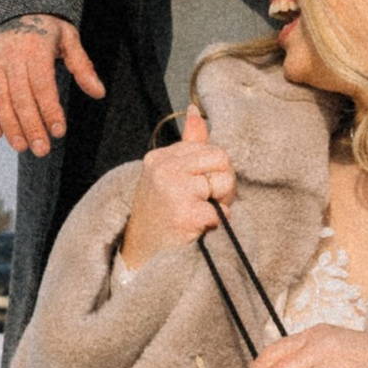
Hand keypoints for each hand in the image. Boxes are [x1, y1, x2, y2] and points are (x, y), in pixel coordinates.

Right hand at [0, 14, 102, 155]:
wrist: (7, 6)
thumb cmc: (44, 27)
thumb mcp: (67, 37)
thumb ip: (82, 65)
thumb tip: (99, 93)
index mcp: (35, 48)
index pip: (43, 86)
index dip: (50, 111)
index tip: (59, 132)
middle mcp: (10, 56)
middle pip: (21, 98)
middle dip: (32, 127)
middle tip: (42, 150)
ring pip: (0, 100)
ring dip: (11, 127)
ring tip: (22, 147)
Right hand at [119, 129, 237, 269]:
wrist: (141, 256)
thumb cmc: (161, 214)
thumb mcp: (169, 174)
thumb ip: (188, 144)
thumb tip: (195, 110)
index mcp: (160, 157)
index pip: (212, 149)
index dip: (215, 171)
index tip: (199, 189)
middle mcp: (164, 169)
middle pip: (223, 161)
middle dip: (223, 184)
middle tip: (205, 203)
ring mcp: (174, 191)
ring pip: (225, 183)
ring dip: (222, 204)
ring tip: (201, 215)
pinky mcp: (186, 214)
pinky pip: (222, 211)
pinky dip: (217, 224)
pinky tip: (198, 229)